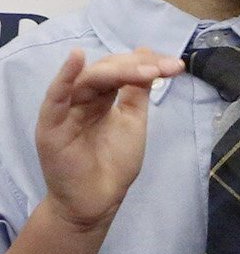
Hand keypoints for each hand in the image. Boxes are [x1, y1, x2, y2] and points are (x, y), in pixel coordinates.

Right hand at [34, 46, 180, 233]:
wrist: (99, 200)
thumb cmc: (114, 163)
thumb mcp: (133, 120)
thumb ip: (137, 91)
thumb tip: (147, 53)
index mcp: (100, 98)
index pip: (120, 71)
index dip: (146, 64)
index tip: (175, 66)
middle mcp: (81, 100)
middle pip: (105, 72)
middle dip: (136, 66)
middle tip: (164, 68)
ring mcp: (65, 112)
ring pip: (87, 81)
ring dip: (117, 71)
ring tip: (147, 70)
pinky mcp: (51, 128)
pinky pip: (54, 99)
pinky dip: (63, 78)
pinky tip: (76, 59)